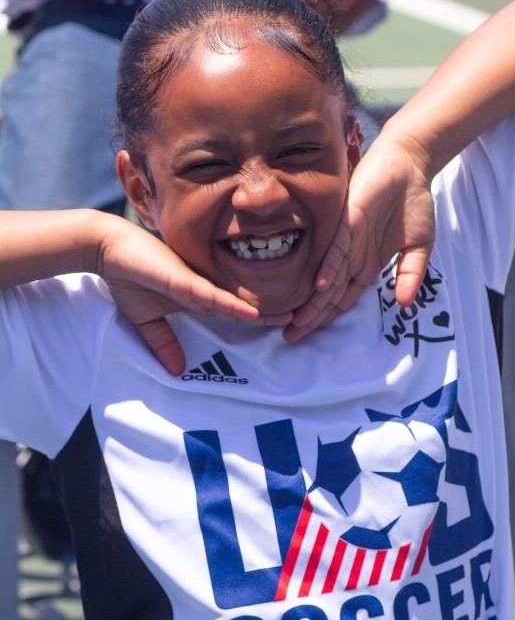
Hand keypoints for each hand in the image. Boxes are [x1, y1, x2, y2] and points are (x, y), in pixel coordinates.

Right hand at [100, 218, 290, 373]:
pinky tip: (252, 314)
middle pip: (243, 306)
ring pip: (234, 301)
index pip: (234, 311)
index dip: (258, 319)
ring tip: (289, 317)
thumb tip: (176, 372)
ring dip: (261, 311)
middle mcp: (203, 287)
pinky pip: (211, 295)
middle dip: (271, 315)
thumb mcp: (146, 319)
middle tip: (302, 321)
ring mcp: (195, 281)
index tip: (282, 327)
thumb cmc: (128, 276)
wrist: (107, 247)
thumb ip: (163, 342)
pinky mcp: (182, 278)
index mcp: (198, 294)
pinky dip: (231, 305)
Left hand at [284, 138, 434, 341]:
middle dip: (310, 317)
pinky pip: (337, 248)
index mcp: (365, 265)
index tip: (308, 337)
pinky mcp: (348, 222)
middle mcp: (351, 257)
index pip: (341, 299)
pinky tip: (319, 286)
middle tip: (290, 338)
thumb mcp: (419, 247)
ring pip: (327, 277)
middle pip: (327, 295)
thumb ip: (411, 275)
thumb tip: (406, 305)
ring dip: (313, 301)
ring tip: (296, 322)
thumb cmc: (412, 203)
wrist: (409, 165)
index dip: (326, 319)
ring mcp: (348, 240)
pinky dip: (330, 268)